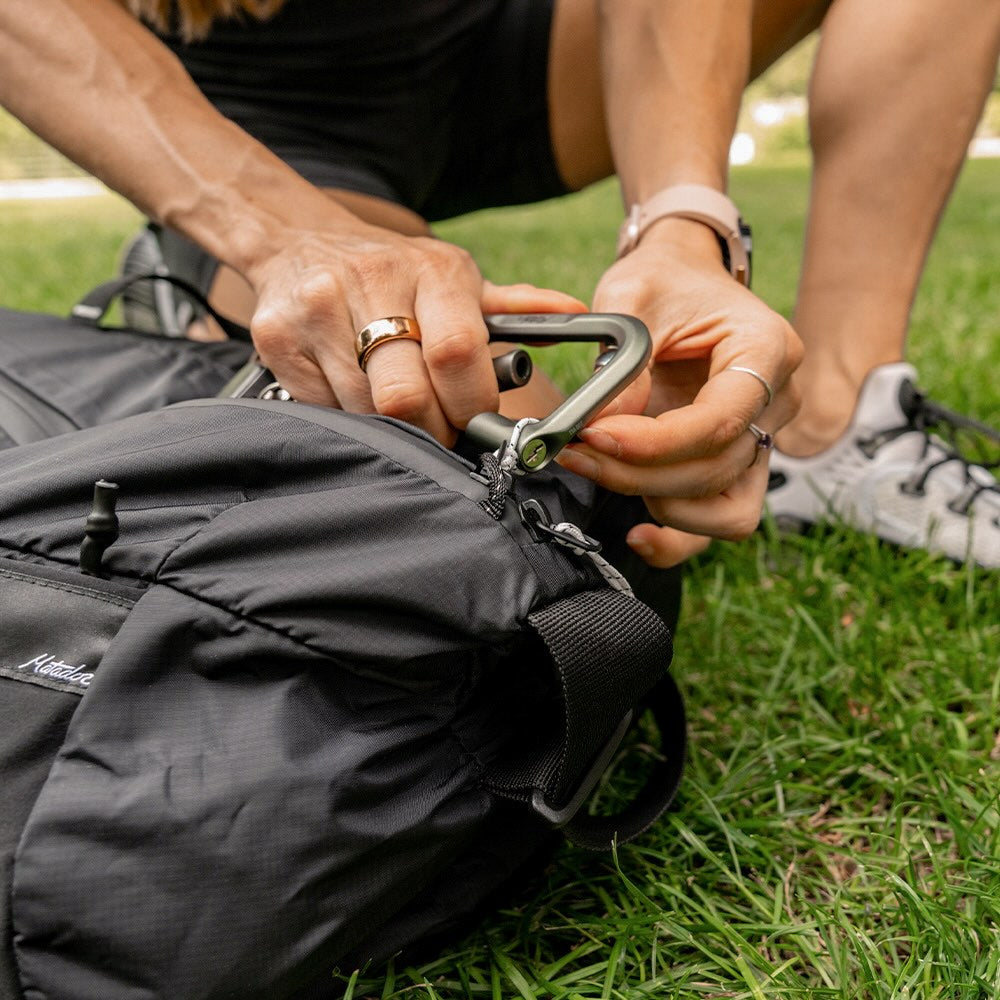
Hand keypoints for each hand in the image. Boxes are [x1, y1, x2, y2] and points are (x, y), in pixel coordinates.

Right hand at [244, 221, 583, 445]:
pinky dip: (350, 417)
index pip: (458, 354)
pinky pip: (325, 408)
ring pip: (365, 410)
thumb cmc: (392, 270)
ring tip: (400, 410)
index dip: (471, 404)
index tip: (475, 423)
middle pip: (407, 395)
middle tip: (440, 432)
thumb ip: (514, 307)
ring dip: (391, 427)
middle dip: (432, 430)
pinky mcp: (277, 339)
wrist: (298, 241)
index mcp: (431, 270)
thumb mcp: (453, 277)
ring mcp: (318, 310)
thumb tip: (574, 317)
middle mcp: (371, 282)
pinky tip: (356, 394)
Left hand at [558, 218, 802, 566]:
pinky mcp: (735, 464)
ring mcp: (761, 438)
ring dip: (654, 502)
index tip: (595, 435)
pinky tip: (636, 533)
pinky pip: (719, 518)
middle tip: (576, 450)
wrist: (683, 280)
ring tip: (596, 469)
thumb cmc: (664, 280)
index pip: (721, 419)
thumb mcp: (633, 297)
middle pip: (716, 468)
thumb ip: (623, 362)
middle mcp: (777, 401)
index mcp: (767, 349)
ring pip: (724, 507)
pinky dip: (678, 536)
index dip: (655, 442)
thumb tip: (601, 428)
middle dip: (638, 472)